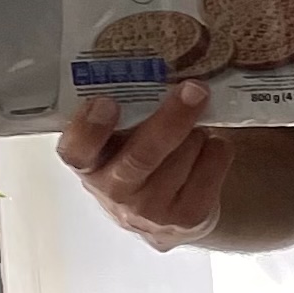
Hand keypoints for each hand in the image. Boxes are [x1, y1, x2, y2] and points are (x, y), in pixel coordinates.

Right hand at [57, 83, 233, 248]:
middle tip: (194, 89)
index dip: (90, 128)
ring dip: (196, 132)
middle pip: (141, 155)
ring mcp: (151, 210)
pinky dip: (217, 149)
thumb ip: (126, 115)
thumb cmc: (137, 161)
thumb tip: (160, 74)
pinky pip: (211, 168)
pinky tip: (210, 147)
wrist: (164, 216)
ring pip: (184, 155)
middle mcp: (114, 192)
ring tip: (194, 127)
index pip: (76, 151)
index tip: (107, 101)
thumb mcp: (118, 141)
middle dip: (171, 119)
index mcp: (89, 165)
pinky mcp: (187, 218)